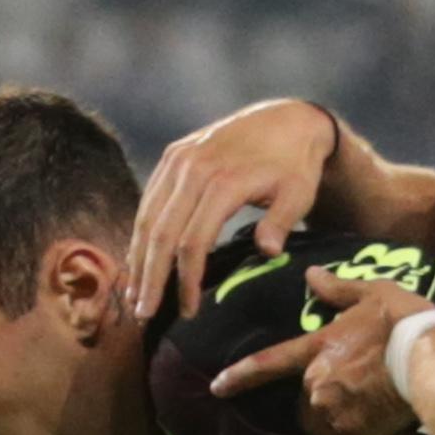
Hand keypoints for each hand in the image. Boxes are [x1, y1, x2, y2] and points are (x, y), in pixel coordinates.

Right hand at [123, 100, 340, 319]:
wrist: (286, 120)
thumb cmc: (296, 166)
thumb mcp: (299, 194)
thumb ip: (281, 222)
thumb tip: (268, 252)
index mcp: (223, 181)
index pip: (193, 242)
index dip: (187, 280)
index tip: (189, 311)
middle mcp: (193, 168)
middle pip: (161, 233)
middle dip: (151, 277)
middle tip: (144, 314)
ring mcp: (178, 159)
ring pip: (147, 216)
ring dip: (138, 259)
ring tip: (135, 295)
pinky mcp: (173, 155)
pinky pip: (149, 199)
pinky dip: (141, 233)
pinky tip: (139, 260)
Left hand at [209, 270, 423, 434]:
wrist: (433, 365)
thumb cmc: (404, 324)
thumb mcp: (373, 295)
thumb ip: (339, 290)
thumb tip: (311, 275)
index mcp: (317, 350)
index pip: (268, 363)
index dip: (239, 376)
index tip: (217, 387)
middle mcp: (316, 384)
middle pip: (303, 400)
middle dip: (320, 395)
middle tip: (355, 384)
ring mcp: (334, 412)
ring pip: (323, 422)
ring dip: (338, 416)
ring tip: (370, 403)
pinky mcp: (356, 434)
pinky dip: (363, 429)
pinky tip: (386, 418)